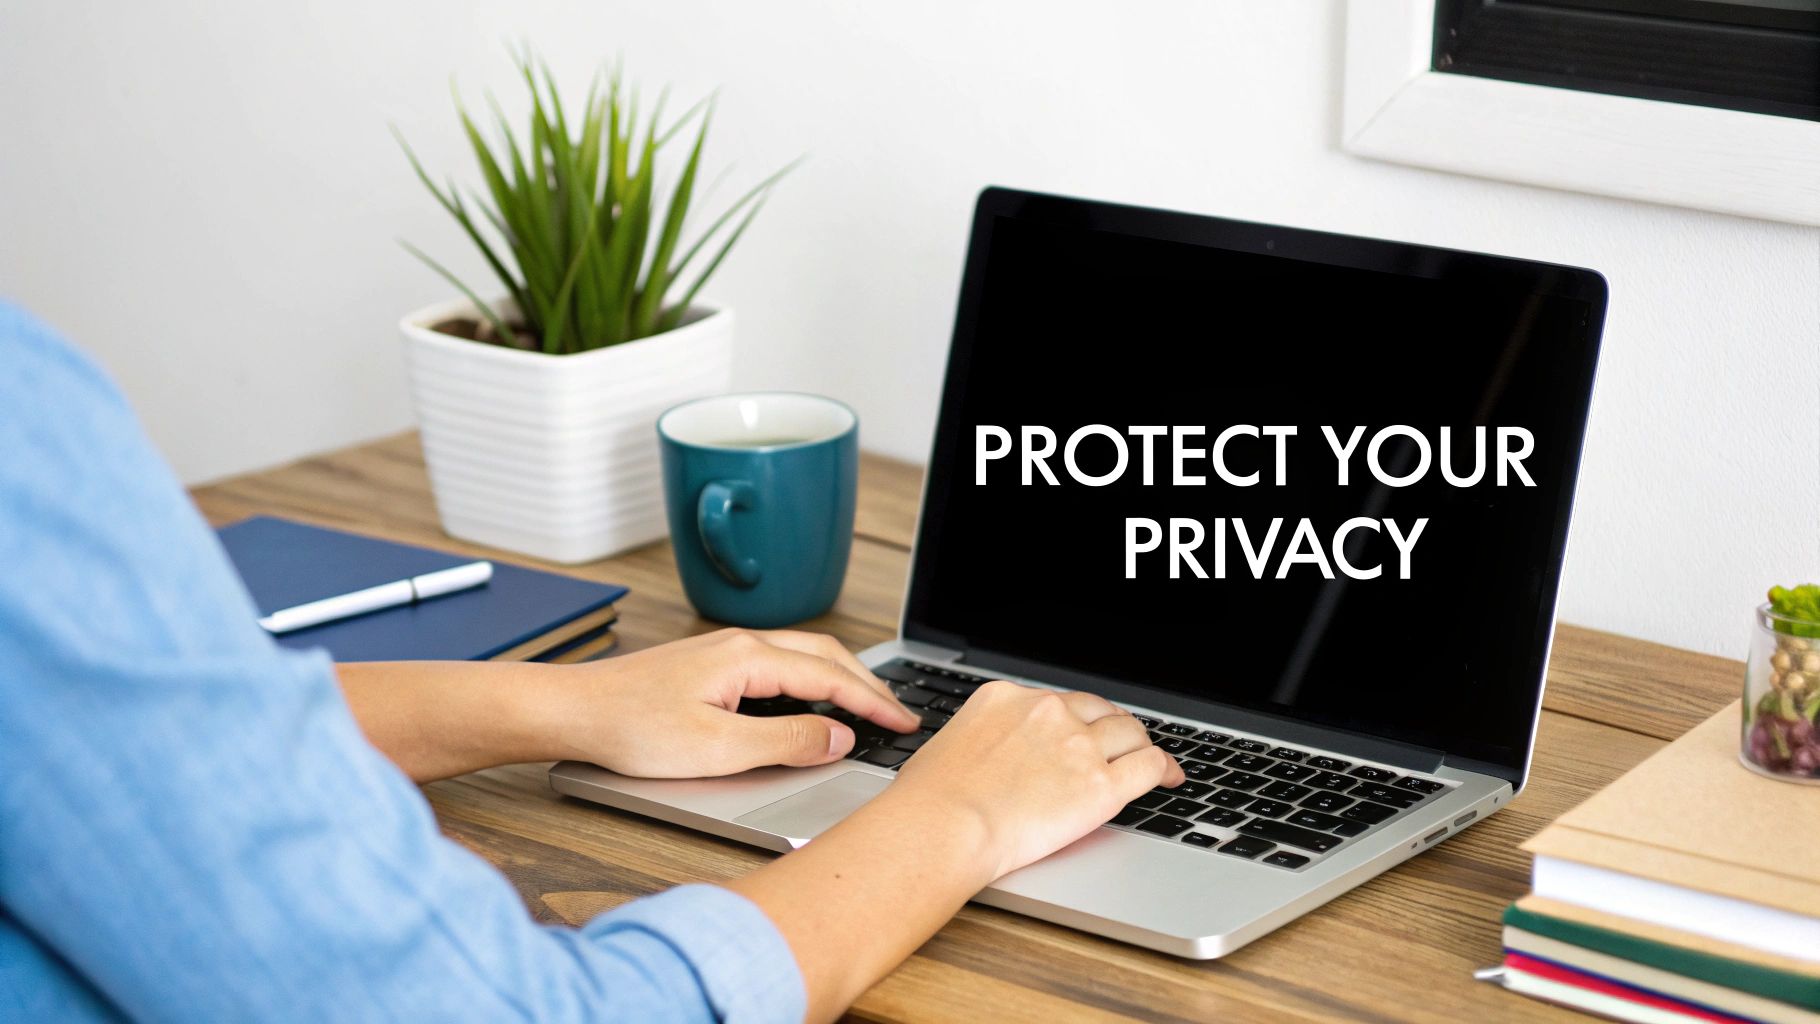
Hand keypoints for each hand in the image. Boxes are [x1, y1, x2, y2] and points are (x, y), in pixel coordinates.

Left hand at [546, 628, 920, 777]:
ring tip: (868, 707)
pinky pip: (780, 664)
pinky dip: (812, 680)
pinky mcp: (711, 665)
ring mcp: (725, 651)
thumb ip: (786, 743)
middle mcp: (741, 643)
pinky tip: (812, 700)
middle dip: (868, 683)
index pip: (832, 677)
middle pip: (825, 655)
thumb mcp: (718, 749)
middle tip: (899, 715)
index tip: (904, 723)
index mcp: (749, 657)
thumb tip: (837, 737)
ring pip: (803, 656)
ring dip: (841, 679)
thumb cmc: (631, 728)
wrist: (572, 711)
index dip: (873, 703)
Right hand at [890, 681, 1183, 878]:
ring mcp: (1077, 745)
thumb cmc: (929, 801)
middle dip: (1110, 726)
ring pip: (1129, 732)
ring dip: (1138, 744)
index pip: (1055, 701)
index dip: (1074, 718)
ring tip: (1146, 758)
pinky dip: (1165, 769)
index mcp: (1005, 698)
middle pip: (1096, 710)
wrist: (943, 825)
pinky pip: (1149, 765)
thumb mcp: (948, 747)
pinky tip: (1170, 777)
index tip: (1080, 730)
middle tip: (1119, 743)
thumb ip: (980, 741)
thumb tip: (986, 758)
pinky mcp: (1101, 783)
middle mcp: (1045, 711)